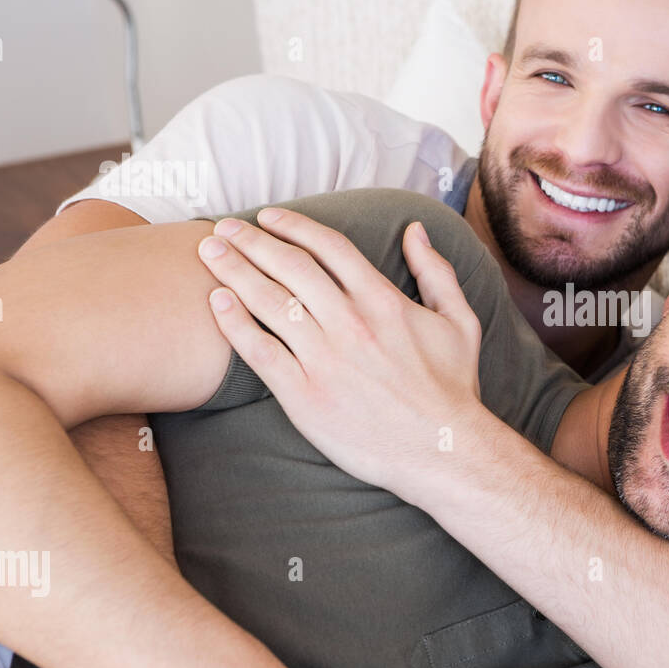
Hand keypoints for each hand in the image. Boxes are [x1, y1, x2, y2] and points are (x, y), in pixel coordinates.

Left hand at [196, 207, 483, 492]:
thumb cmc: (453, 389)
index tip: (268, 216)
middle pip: (290, 266)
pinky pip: (260, 351)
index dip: (294, 225)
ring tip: (209, 254)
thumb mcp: (460, 321)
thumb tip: (414, 229)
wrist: (444, 451)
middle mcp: (351, 323)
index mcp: (384, 301)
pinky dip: (235, 323)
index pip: (329, 247)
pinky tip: (216, 303)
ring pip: (269, 301)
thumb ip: (436, 272)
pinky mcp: (305, 395)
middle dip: (251, 241)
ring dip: (234, 271)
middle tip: (222, 228)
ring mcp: (325, 359)